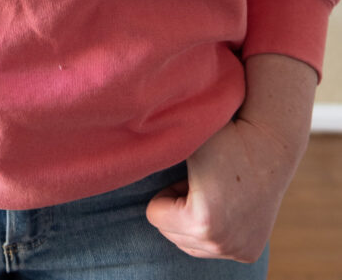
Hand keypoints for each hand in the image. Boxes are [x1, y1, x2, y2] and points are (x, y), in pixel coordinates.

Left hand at [145, 114, 305, 262]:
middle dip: (178, 207)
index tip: (188, 175)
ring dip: (192, 218)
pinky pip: (212, 248)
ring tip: (211, 191)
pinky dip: (212, 227)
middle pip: (171, 234)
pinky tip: (226, 202)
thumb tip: (119, 147)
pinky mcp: (249, 253)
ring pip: (190, 243)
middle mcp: (220, 245)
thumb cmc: (223, 139)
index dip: (166, 191)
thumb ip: (153, 149)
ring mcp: (237, 252)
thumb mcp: (184, 141)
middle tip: (201, 182)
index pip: (154, 215)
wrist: (271, 145)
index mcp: (200, 221)